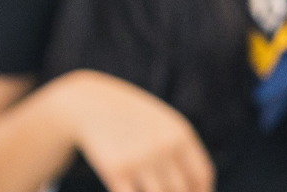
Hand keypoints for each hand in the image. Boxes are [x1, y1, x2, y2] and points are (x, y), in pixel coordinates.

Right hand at [48, 70, 213, 191]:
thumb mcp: (160, 124)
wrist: (84, 104)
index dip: (200, 191)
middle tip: (161, 188)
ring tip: (144, 185)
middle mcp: (163, 147)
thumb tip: (200, 187)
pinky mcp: (116, 170)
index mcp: (179, 134)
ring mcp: (139, 159)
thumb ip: (181, 150)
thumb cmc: (128, 117)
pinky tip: (129, 187)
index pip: (201, 176)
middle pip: (181, 190)